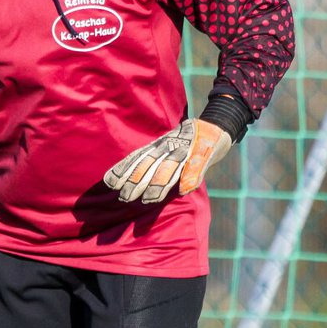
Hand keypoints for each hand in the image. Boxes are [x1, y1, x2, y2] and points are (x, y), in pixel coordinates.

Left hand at [103, 119, 231, 203]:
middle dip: (136, 181)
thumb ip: (151, 162)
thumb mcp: (166, 148)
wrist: (216, 127)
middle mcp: (170, 145)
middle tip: (124, 197)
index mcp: (158, 145)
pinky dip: (192, 177)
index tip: (110, 182)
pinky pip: (198, 165)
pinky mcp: (205, 152)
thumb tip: (127, 179)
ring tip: (148, 200)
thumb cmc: (187, 142)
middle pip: (150, 163)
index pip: (137, 157)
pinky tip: (185, 190)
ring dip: (159, 184)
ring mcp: (187, 148)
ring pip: (170, 167)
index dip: (124, 169)